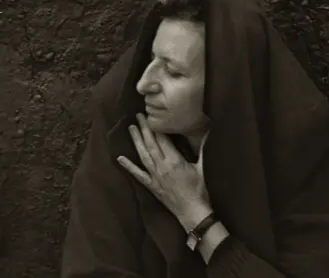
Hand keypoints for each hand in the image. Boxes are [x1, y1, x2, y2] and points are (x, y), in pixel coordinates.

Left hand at [117, 113, 211, 230]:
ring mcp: (155, 176)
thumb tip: (208, 132)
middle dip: (144, 128)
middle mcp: (162, 166)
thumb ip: (202, 148)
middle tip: (139, 115)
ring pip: (143, 155)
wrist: (193, 213)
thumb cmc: (199, 190)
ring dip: (136, 140)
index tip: (152, 115)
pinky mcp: (151, 185)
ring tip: (131, 127)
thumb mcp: (202, 167)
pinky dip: (128, 166)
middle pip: (151, 143)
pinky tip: (120, 158)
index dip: (157, 126)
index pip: (163, 139)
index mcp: (174, 160)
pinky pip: (138, 175)